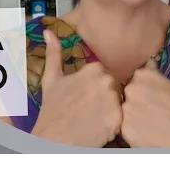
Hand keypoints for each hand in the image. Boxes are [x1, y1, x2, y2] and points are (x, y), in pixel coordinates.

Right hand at [31, 29, 123, 147]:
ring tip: (93, 117)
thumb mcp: (51, 78)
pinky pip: (121, 119)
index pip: (104, 73)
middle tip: (88, 107)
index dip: (95, 85)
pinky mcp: (118, 120)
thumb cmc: (52, 108)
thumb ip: (53, 53)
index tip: (85, 94)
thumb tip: (49, 32)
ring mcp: (114, 101)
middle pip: (114, 87)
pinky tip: (97, 126)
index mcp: (94, 69)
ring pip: (119, 103)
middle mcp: (107, 82)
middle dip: (105, 96)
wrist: (53, 137)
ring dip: (110, 110)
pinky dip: (111, 124)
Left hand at [121, 60, 169, 147]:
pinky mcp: (126, 129)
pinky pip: (127, 127)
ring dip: (135, 116)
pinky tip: (151, 134)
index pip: (137, 77)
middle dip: (138, 101)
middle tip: (154, 112)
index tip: (153, 96)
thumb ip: (156, 78)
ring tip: (154, 124)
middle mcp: (133, 89)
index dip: (145, 88)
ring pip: (127, 111)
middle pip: (129, 93)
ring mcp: (127, 109)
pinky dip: (136, 131)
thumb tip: (148, 65)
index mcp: (145, 75)